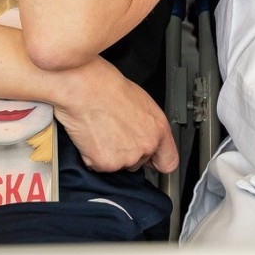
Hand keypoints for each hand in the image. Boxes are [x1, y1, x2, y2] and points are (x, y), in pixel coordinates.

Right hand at [53, 58, 178, 173]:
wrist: (86, 89)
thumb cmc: (110, 89)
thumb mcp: (142, 103)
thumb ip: (149, 125)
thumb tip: (145, 133)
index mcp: (159, 130)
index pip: (168, 163)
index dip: (158, 161)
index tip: (152, 160)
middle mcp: (146, 146)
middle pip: (138, 163)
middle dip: (127, 153)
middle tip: (115, 133)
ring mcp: (125, 158)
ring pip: (118, 166)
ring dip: (110, 154)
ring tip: (102, 131)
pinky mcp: (104, 164)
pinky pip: (98, 166)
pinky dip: (92, 155)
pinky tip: (92, 136)